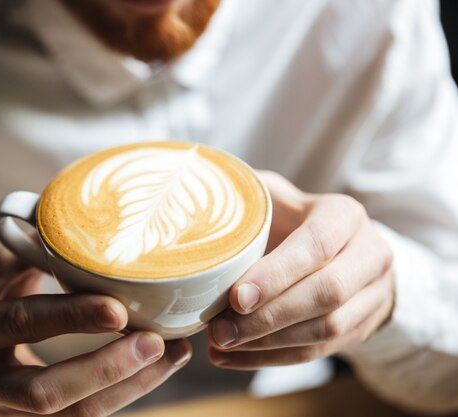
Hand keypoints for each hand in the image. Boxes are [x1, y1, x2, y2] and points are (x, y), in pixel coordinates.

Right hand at [0, 249, 191, 415]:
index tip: (117, 308)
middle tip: (155, 341)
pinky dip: (127, 393)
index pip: (20, 324)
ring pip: (74, 415)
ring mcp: (9, 413)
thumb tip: (63, 213)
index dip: (68, 318)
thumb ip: (23, 252)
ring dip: (129, 387)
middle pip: (44, 392)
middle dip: (104, 369)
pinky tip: (160, 368)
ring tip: (174, 354)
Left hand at [207, 171, 393, 367]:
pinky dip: (272, 358)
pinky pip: (319, 352)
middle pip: (326, 293)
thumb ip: (247, 195)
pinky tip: (233, 357)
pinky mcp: (362, 327)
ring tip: (220, 343)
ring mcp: (373, 295)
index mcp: (345, 215)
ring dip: (268, 343)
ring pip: (326, 329)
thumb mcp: (276, 197)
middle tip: (220, 329)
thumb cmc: (295, 219)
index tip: (236, 297)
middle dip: (269, 317)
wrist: (344, 249)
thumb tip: (193, 196)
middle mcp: (370, 254)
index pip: (316, 246)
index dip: (277, 274)